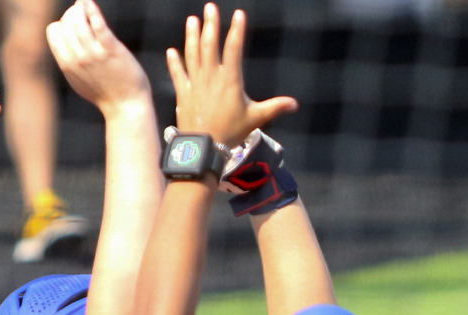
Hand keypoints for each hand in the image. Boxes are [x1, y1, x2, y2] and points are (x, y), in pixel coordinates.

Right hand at [48, 0, 149, 112]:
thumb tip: (62, 43)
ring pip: (79, 21)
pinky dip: (91, 10)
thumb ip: (68, 61)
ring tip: (85, 6)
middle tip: (81, 13)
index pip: (54, 31)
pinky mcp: (111, 50)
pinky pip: (98, 24)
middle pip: (66, 23)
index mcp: (66, 64)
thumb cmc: (104, 94)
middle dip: (72, 14)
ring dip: (81, 10)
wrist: (126, 107)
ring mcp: (94, 53)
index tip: (74, 24)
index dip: (62, 24)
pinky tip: (88, 2)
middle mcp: (77, 58)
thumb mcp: (78, 79)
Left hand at [165, 4, 296, 148]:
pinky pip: (178, 74)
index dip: (236, 30)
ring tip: (192, 20)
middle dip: (211, 24)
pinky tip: (172, 51)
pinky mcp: (183, 93)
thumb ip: (275, 107)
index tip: (238, 14)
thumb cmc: (232, 132)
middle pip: (210, 45)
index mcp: (230, 80)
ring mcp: (195, 83)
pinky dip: (174, 62)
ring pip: (192, 54)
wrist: (204, 147)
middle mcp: (211, 77)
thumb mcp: (256, 119)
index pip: (234, 49)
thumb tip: (295, 104)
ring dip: (192, 36)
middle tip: (210, 7)